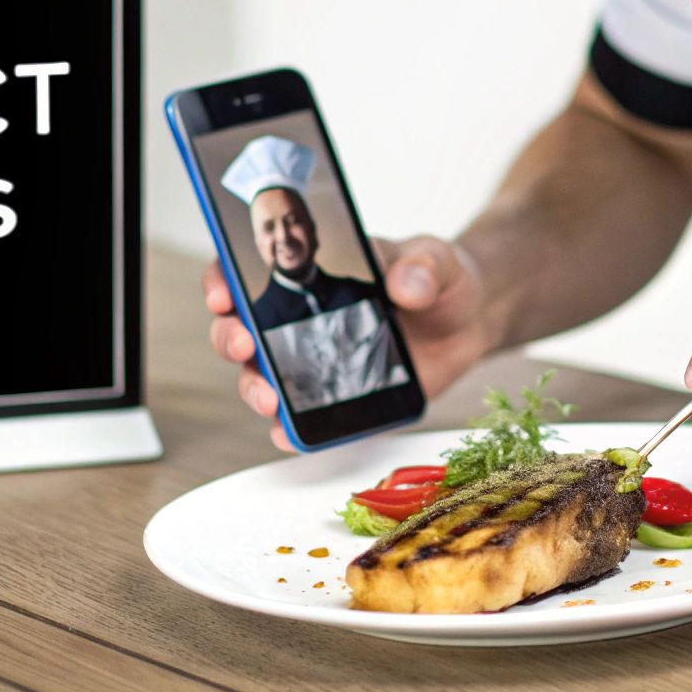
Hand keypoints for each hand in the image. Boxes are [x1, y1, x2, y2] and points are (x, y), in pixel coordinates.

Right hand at [204, 235, 493, 449]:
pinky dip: (289, 429)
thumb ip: (423, 265)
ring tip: (269, 397)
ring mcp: (315, 361)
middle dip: (230, 338)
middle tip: (244, 345)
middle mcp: (300, 318)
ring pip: (261, 377)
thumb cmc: (439, 278)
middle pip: (242, 328)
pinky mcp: (337, 398)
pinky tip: (288, 433)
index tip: (223, 292)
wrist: (468, 321)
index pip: (248, 270)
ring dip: (254, 388)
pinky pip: (303, 419)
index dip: (224, 279)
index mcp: (312, 272)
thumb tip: (407, 284)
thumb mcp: (437, 259)